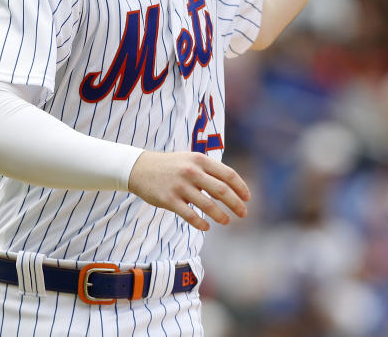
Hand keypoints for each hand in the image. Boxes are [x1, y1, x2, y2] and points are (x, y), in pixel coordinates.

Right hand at [127, 151, 250, 230]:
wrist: (140, 168)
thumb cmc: (171, 166)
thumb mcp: (191, 161)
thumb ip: (209, 172)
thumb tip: (231, 191)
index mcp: (200, 160)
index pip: (228, 174)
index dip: (241, 187)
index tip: (248, 198)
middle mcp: (191, 171)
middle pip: (221, 190)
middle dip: (236, 204)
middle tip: (243, 213)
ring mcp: (180, 186)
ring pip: (207, 205)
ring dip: (221, 215)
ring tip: (226, 221)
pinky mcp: (169, 200)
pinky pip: (189, 215)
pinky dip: (200, 223)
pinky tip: (206, 227)